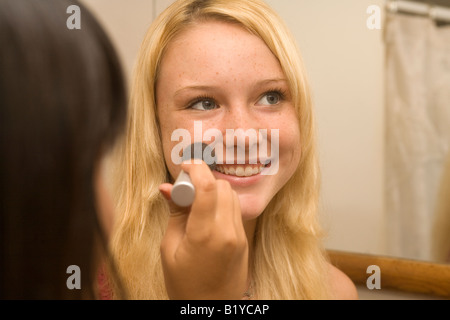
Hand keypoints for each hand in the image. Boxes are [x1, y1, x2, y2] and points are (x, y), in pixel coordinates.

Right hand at [159, 160, 247, 299]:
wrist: (210, 308)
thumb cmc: (184, 284)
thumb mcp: (169, 249)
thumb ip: (175, 214)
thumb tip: (169, 186)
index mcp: (205, 235)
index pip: (208, 188)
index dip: (196, 169)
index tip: (185, 166)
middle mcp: (228, 232)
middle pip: (222, 186)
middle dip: (203, 180)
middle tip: (186, 191)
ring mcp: (239, 236)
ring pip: (231, 195)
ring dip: (214, 191)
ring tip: (196, 204)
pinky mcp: (244, 240)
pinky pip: (235, 210)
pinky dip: (221, 203)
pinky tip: (207, 215)